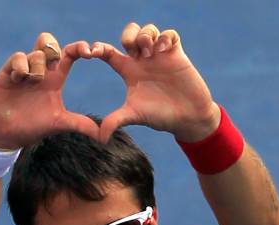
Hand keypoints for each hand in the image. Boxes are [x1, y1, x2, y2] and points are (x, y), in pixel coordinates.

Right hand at [0, 33, 99, 148]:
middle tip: (57, 61)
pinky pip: (18, 57)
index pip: (69, 56)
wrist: (4, 135)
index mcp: (54, 80)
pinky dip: (22, 66)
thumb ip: (81, 125)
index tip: (90, 54)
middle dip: (55, 47)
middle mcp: (40, 72)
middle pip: (50, 44)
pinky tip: (19, 80)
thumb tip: (104, 136)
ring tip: (33, 80)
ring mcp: (24, 71)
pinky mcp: (8, 72)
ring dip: (39, 62)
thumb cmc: (31, 128)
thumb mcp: (59, 124)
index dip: (79, 49)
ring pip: (36, 50)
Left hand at [91, 23, 220, 142]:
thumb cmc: (159, 117)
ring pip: (148, 31)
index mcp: (129, 72)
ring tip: (148, 53)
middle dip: (128, 36)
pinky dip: (164, 37)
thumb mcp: (134, 116)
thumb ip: (115, 121)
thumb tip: (99, 139)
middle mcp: (143, 61)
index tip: (93, 52)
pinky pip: (170, 34)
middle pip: (130, 34)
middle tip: (133, 52)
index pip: (110, 53)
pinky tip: (162, 50)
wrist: (186, 118)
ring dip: (145, 36)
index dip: (99, 48)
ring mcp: (160, 56)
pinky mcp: (177, 55)